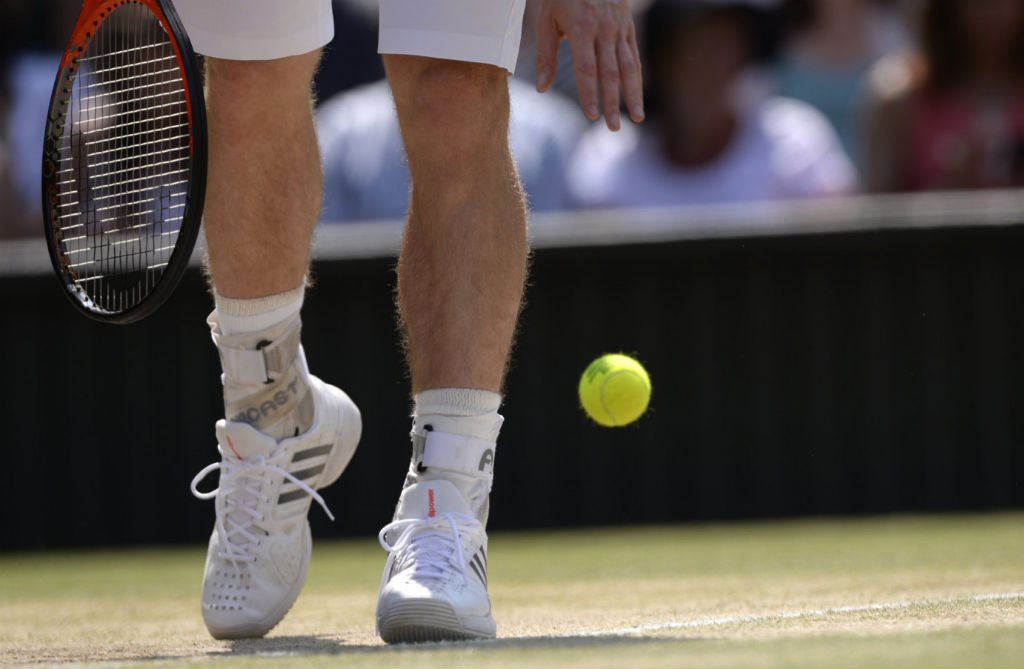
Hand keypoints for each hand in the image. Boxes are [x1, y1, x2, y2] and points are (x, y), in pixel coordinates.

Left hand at [535, 0, 643, 129]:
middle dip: (613, 102)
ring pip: (628, 66)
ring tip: (637, 118)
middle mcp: (604, 28)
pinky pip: (634, 56)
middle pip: (610, 72)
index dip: (590, 93)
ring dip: (633, 94)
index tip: (592, 115)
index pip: (587, 68)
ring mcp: (619, 27)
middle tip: (613, 127)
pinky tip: (637, 96)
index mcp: (582, 27)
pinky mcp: (628, 27)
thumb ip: (546, 55)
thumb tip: (542, 88)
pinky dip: (636, 78)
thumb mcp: (547, 19)